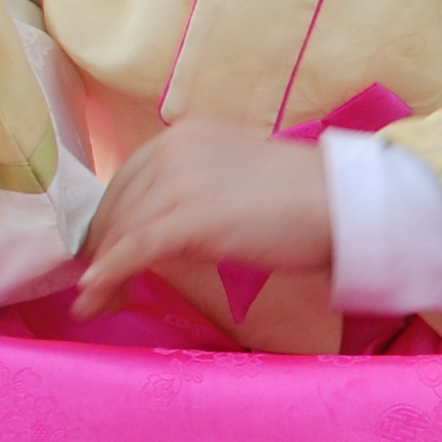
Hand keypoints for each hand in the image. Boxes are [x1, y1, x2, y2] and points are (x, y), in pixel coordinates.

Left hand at [75, 118, 336, 314]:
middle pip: (120, 205)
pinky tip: (94, 297)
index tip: (103, 252)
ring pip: (123, 230)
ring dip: (103, 272)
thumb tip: (164, 231)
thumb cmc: (309, 198)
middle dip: (102, 248)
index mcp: (186, 136)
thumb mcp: (237, 178)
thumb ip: (198, 189)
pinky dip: (110, 274)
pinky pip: (136, 249)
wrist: (347, 204)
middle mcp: (175, 149)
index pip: (128, 179)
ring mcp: (181, 181)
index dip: (110, 220)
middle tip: (96, 288)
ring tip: (96, 304)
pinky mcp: (191, 218)